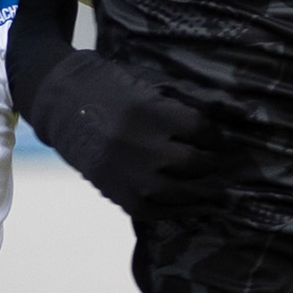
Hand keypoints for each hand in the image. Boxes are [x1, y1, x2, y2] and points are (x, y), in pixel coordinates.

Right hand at [25, 51, 224, 217]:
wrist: (60, 101)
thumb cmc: (110, 86)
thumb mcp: (149, 82)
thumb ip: (188, 99)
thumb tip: (232, 114)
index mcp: (149, 111)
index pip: (200, 130)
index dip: (215, 137)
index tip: (218, 140)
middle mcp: (139, 144)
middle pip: (193, 163)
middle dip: (211, 164)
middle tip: (218, 165)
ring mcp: (125, 171)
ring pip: (177, 191)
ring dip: (202, 193)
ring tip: (216, 193)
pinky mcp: (113, 190)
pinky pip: (152, 210)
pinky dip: (175, 211)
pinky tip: (189, 206)